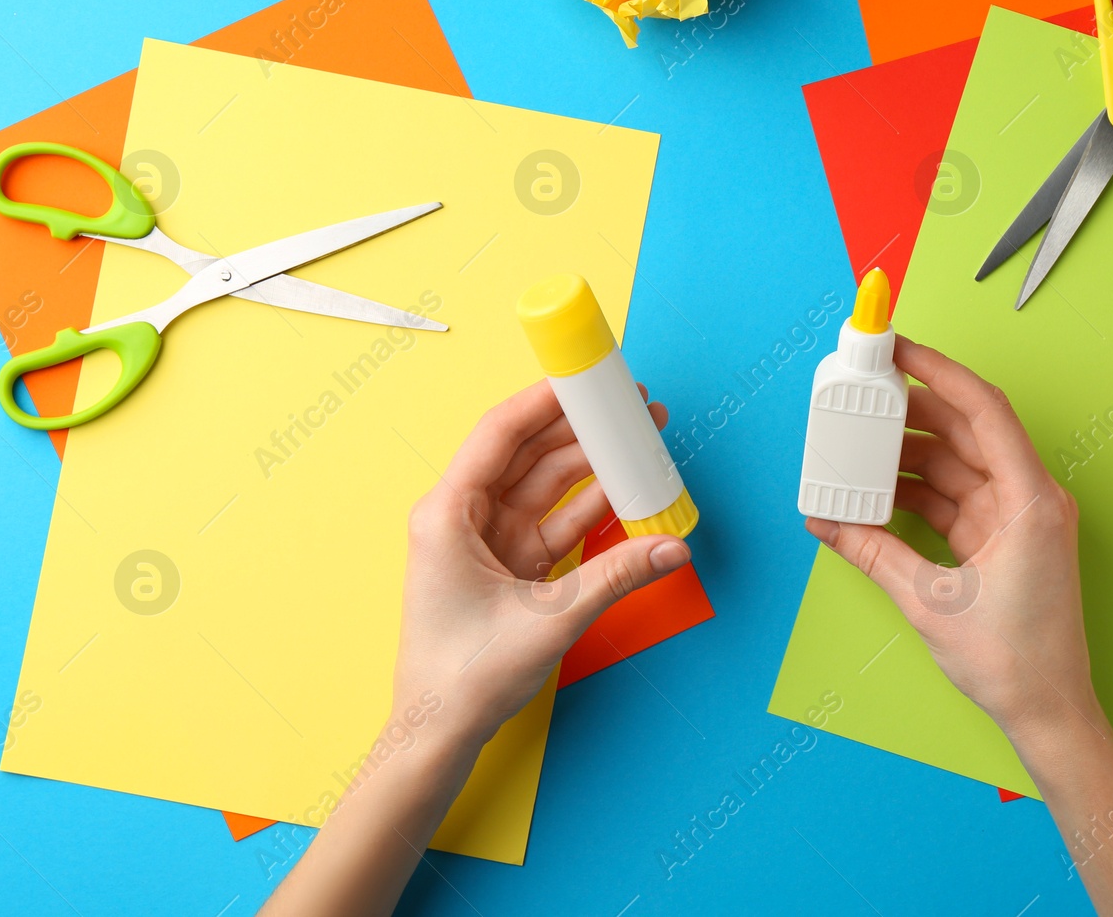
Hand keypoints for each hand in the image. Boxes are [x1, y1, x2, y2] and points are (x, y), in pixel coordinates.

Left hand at [397, 378, 692, 753]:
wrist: (439, 734)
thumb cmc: (463, 677)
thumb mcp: (550, 620)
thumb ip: (616, 576)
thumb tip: (673, 547)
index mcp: (447, 514)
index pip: (500, 433)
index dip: (547, 400)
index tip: (589, 377)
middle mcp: (463, 518)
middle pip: (528, 453)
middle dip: (582, 429)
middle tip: (631, 408)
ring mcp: (487, 541)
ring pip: (545, 486)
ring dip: (592, 467)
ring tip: (640, 444)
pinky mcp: (508, 565)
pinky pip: (553, 521)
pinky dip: (589, 508)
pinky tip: (627, 493)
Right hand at [806, 336, 1096, 750]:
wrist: (1048, 712)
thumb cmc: (1012, 661)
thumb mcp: (928, 601)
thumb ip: (872, 551)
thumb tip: (823, 521)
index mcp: (1030, 499)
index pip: (983, 409)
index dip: (939, 371)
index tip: (898, 348)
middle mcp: (1030, 498)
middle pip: (966, 429)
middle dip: (913, 409)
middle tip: (864, 391)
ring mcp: (1018, 518)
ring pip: (957, 463)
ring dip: (909, 453)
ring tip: (859, 442)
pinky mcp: (1003, 539)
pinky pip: (955, 496)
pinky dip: (917, 491)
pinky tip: (876, 490)